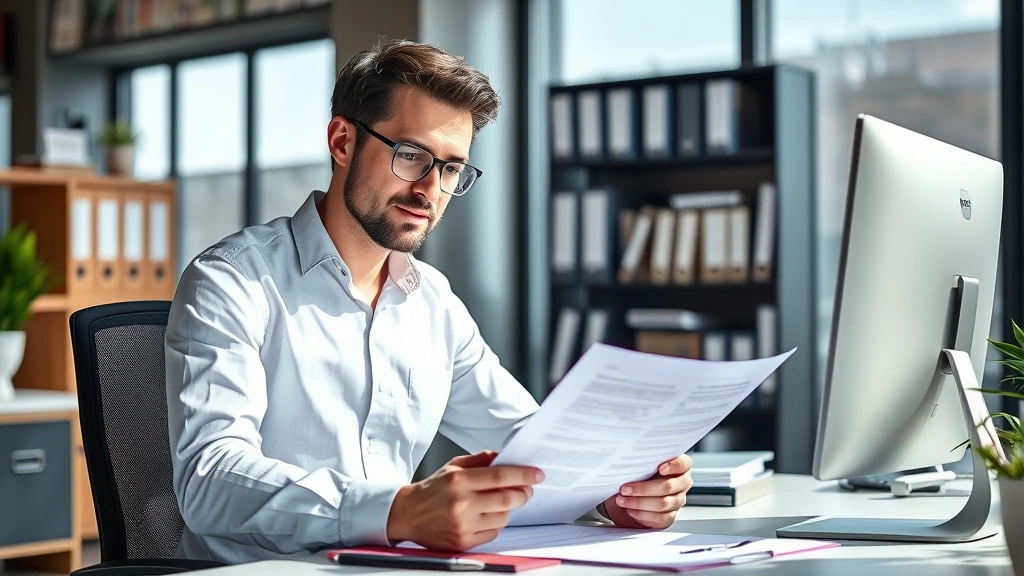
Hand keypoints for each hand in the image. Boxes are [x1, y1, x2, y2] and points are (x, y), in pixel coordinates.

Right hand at [386, 451, 543, 550]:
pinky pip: (493, 532)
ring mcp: (462, 525)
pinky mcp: (463, 541)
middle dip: (523, 493)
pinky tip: (489, 515)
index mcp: (458, 480)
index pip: (499, 476)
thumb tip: (505, 457)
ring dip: (509, 509)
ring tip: (502, 502)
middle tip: (527, 489)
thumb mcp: (453, 466)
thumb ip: (480, 460)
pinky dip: (497, 523)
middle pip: (506, 499)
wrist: (408, 514)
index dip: (523, 475)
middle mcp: (461, 503)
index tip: (537, 474)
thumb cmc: (433, 489)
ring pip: (502, 517)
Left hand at [601, 454, 692, 528]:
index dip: (673, 466)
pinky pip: (659, 518)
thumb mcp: (640, 464)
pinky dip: (642, 514)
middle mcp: (682, 483)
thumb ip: (642, 462)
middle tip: (625, 489)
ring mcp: (677, 501)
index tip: (659, 468)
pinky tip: (630, 510)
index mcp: (680, 466)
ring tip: (622, 500)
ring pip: (662, 504)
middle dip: (643, 488)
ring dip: (639, 503)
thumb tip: (629, 461)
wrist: (631, 494)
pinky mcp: (670, 516)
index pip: (683, 464)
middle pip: (668, 486)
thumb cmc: (638, 475)